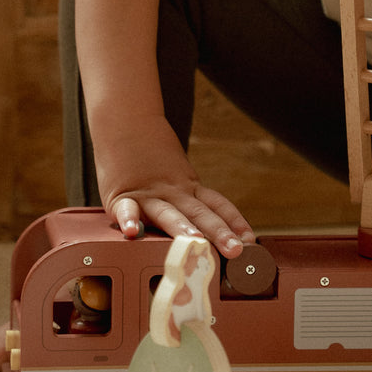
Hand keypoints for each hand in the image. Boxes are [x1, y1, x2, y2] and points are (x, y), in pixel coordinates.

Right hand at [97, 116, 256, 257]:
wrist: (126, 121)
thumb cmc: (151, 155)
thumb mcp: (178, 175)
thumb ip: (189, 201)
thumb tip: (208, 229)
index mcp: (189, 188)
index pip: (217, 204)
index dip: (235, 222)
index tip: (250, 239)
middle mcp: (173, 192)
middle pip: (199, 213)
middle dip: (218, 233)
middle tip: (235, 250)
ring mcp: (148, 194)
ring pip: (167, 213)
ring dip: (181, 228)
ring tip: (194, 241)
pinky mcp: (121, 195)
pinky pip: (125, 208)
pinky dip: (128, 219)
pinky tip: (131, 232)